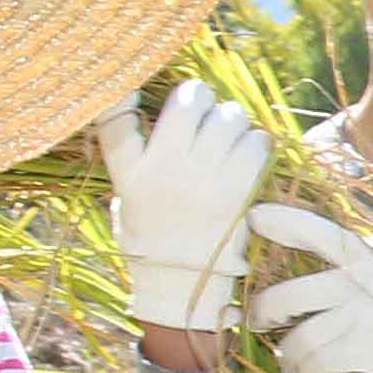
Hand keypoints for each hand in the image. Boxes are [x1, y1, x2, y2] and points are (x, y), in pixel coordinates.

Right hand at [91, 83, 271, 335]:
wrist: (185, 284)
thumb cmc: (152, 234)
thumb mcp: (126, 195)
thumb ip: (130, 151)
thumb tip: (132, 96)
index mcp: (131, 173)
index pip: (117, 121)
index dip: (124, 94)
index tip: (136, 87)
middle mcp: (166, 171)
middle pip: (189, 104)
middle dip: (200, 100)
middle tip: (204, 111)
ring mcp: (205, 179)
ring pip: (228, 117)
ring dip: (231, 119)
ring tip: (227, 134)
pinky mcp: (240, 190)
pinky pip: (256, 142)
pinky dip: (254, 141)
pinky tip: (246, 152)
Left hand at [244, 206, 372, 372]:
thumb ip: (369, 250)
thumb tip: (339, 244)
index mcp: (364, 253)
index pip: (314, 232)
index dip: (281, 222)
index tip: (255, 219)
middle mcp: (355, 285)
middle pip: (287, 298)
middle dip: (263, 313)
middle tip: (257, 321)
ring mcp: (359, 321)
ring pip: (300, 341)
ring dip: (287, 353)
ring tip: (286, 358)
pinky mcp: (367, 354)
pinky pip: (321, 368)